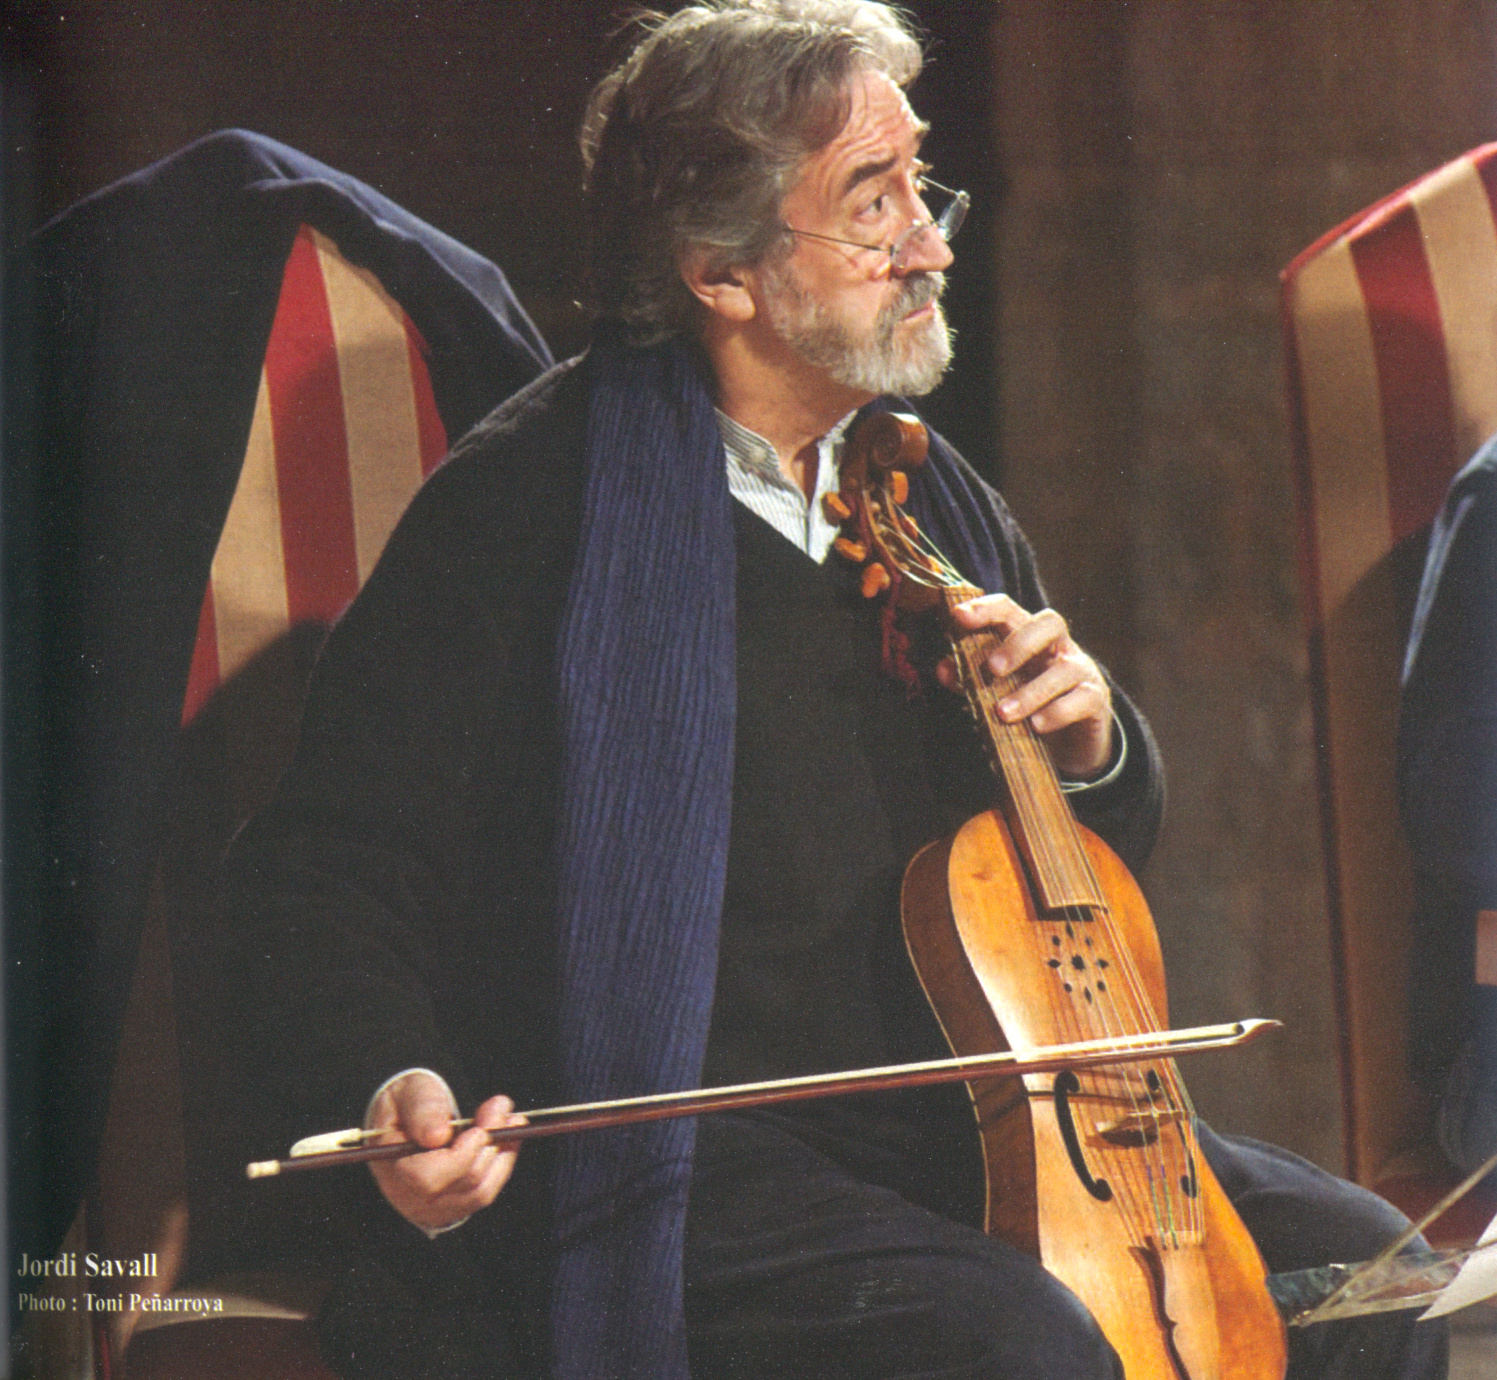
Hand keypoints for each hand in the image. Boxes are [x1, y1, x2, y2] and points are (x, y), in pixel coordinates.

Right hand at [366, 1071, 523, 1231]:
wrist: (408, 1117)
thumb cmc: (409, 1102)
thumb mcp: (411, 1092)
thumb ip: (422, 1108)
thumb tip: (437, 1136)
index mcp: (391, 1167)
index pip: (427, 1178)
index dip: (462, 1154)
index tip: (480, 1127)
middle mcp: (408, 1197)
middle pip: (463, 1184)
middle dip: (490, 1143)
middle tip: (502, 1106)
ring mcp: (432, 1207)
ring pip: (481, 1192)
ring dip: (503, 1153)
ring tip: (511, 1120)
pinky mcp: (453, 1207)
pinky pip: (485, 1192)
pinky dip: (502, 1164)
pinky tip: (506, 1137)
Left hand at [937, 593, 1112, 779]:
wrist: (1072, 739)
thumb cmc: (1029, 704)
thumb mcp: (997, 690)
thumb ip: (969, 678)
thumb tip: (942, 668)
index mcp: (1029, 637)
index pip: (1010, 610)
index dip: (985, 608)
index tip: (958, 616)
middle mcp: (1058, 647)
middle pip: (1049, 623)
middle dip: (1018, 643)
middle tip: (991, 669)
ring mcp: (1081, 670)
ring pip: (1064, 669)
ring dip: (1030, 691)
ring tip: (1003, 713)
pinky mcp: (1096, 699)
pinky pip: (1081, 699)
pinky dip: (1057, 712)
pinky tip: (1036, 726)